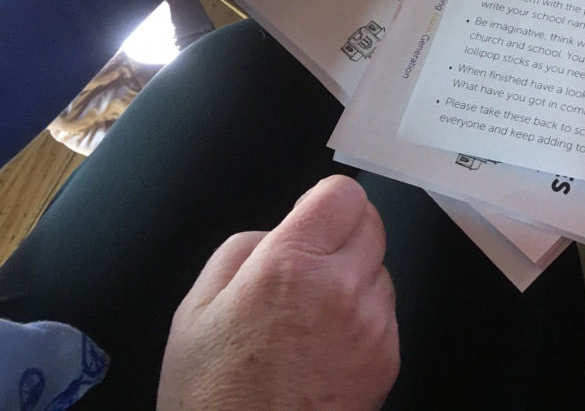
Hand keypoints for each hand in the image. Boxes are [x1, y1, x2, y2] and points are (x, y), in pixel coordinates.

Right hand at [157, 176, 398, 410]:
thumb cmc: (213, 397)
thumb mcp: (196, 308)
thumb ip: (244, 249)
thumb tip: (281, 232)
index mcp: (291, 267)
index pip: (343, 195)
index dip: (324, 201)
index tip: (311, 216)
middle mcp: (341, 291)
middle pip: (371, 224)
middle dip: (342, 234)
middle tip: (310, 265)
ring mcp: (372, 327)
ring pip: (380, 270)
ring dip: (355, 278)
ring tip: (310, 317)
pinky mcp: (388, 360)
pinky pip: (385, 314)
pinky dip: (363, 319)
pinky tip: (325, 346)